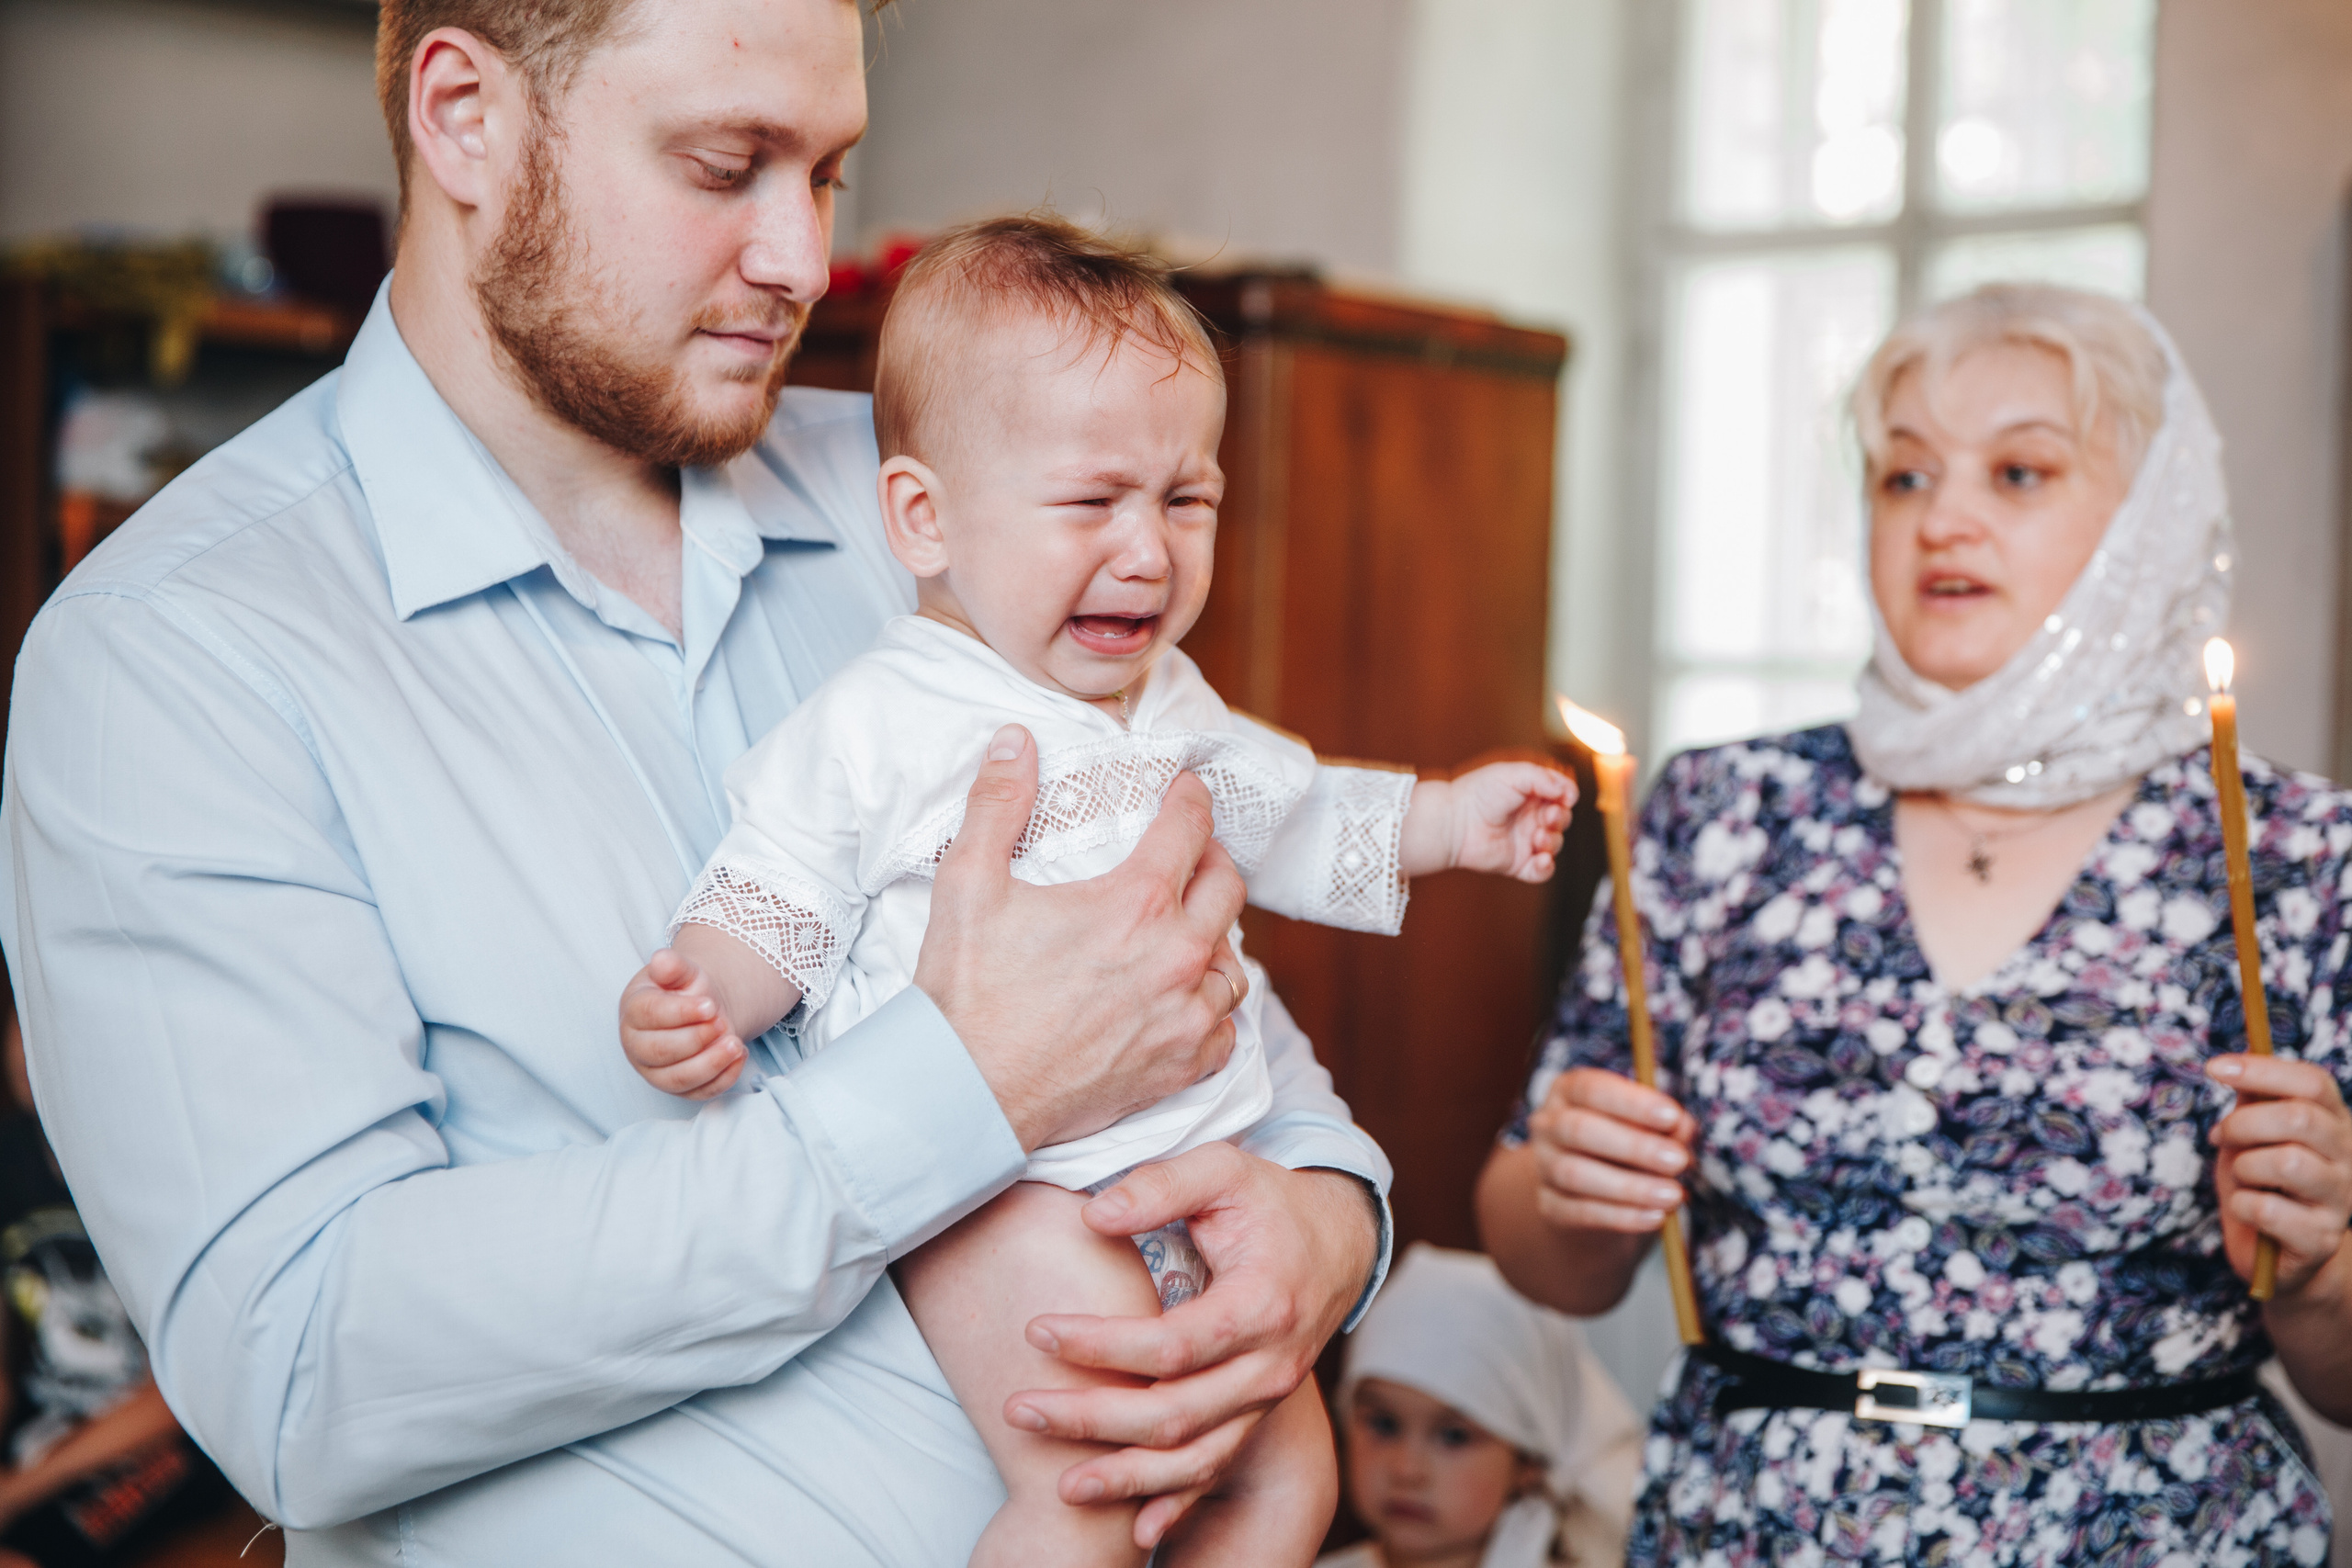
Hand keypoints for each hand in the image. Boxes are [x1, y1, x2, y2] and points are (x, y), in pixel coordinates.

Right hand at [619, 949, 746, 1099]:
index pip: (649, 1014)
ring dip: (711, 1063)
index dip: (681, 1011)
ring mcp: (656, 1071)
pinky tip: (740, 1055)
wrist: (703, 1009)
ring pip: (678, 1079)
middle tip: (722, 1023)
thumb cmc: (687, 990)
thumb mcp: (684, 972)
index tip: (710, 1005)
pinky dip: (723, 1078)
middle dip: (696, 1039)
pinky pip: (699, 1093)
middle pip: (660, 1051)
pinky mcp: (679, 1089)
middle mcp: (638, 1046)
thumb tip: (661, 959)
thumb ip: (673, 966)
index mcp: (633, 1011)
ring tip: (735, 1043)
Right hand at [915, 725, 1249, 1150]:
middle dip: (1211, 860)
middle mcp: (1176, 955)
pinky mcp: (1181, 1066)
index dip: (1190, 799)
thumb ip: (997, 803)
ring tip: (1186, 930)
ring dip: (1214, 939)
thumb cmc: (967, 991)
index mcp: (1136, 902)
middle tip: (1188, 855)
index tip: (1185, 791)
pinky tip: (1184, 1000)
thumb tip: (1016, 740)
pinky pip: (1225, 1029)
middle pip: (1228, 887)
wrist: (967, 1094)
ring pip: (1233, 962)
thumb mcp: (968, 882)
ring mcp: (1184, 1015)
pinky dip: (1211, 1010)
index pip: (1190, 828)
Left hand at [1003, 1146, 1375, 1549]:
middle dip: (1092, 1420)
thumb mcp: (1223, 1168)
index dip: (1101, 1345)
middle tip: (1019, 1409)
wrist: (1336, 1240)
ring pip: (1196, 1458)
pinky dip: (1177, 1504)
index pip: (1171, 1345)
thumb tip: (1093, 1216)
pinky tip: (1136, 1531)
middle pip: (1175, 1415)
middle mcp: (1270, 1366)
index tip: (1036, 1331)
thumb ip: (1160, 1185)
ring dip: (1126, 1477)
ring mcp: (1267, 1399)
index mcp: (1261, 1306)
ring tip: (1060, 1483)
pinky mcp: (1258, 1416)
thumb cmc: (1268, 1200)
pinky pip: (1217, 1470)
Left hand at [1401, 760, 1574, 881]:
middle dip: (1560, 819)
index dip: (1566, 797)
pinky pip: (1540, 871)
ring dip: (1552, 841)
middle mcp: (1528, 818)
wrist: (1454, 822)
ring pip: (1554, 845)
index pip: (1560, 796)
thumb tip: (1569, 791)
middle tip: (1547, 817)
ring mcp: (1524, 841)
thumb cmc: (1478, 793)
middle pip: (1561, 821)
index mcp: (1529, 795)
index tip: (1565, 797)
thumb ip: (1543, 778)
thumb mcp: (1513, 774)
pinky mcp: (1517, 863)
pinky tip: (1540, 859)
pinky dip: (1545, 868)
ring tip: (1536, 837)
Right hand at [1525, 1067, 1696, 1233]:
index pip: (1591, 1088)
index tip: (1672, 1116)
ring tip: (1672, 1194)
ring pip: (1575, 1174)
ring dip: (1630, 1187)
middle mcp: (1548, 1124)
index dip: (1631, 1102)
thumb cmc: (1627, 1147)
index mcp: (1569, 1091)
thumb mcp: (1648, 1127)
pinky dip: (1621, 1216)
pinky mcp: (1549, 1206)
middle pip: (1578, 1129)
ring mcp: (1543, 1166)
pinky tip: (1655, 1216)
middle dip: (1634, 1146)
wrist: (1594, 1195)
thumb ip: (1666, 1125)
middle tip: (1678, 1160)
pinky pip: (1579, 1212)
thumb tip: (1682, 1127)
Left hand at [2209, 1054, 2351, 1295]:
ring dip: (2245, 1167)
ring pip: (2287, 1163)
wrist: (2276, 1256)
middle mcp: (2349, 1159)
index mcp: (2335, 1125)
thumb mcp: (2250, 1136)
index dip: (2262, 1070)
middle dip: (2243, 1124)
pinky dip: (2242, 1205)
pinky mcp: (2322, 1239)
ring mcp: (2340, 1201)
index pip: (2313, 1083)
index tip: (2212, 1068)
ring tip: (2243, 1178)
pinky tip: (2247, 1211)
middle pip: (2299, 1119)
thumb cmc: (2260, 1184)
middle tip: (2222, 1138)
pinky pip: (2268, 1209)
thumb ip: (2252, 1100)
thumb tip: (2239, 1059)